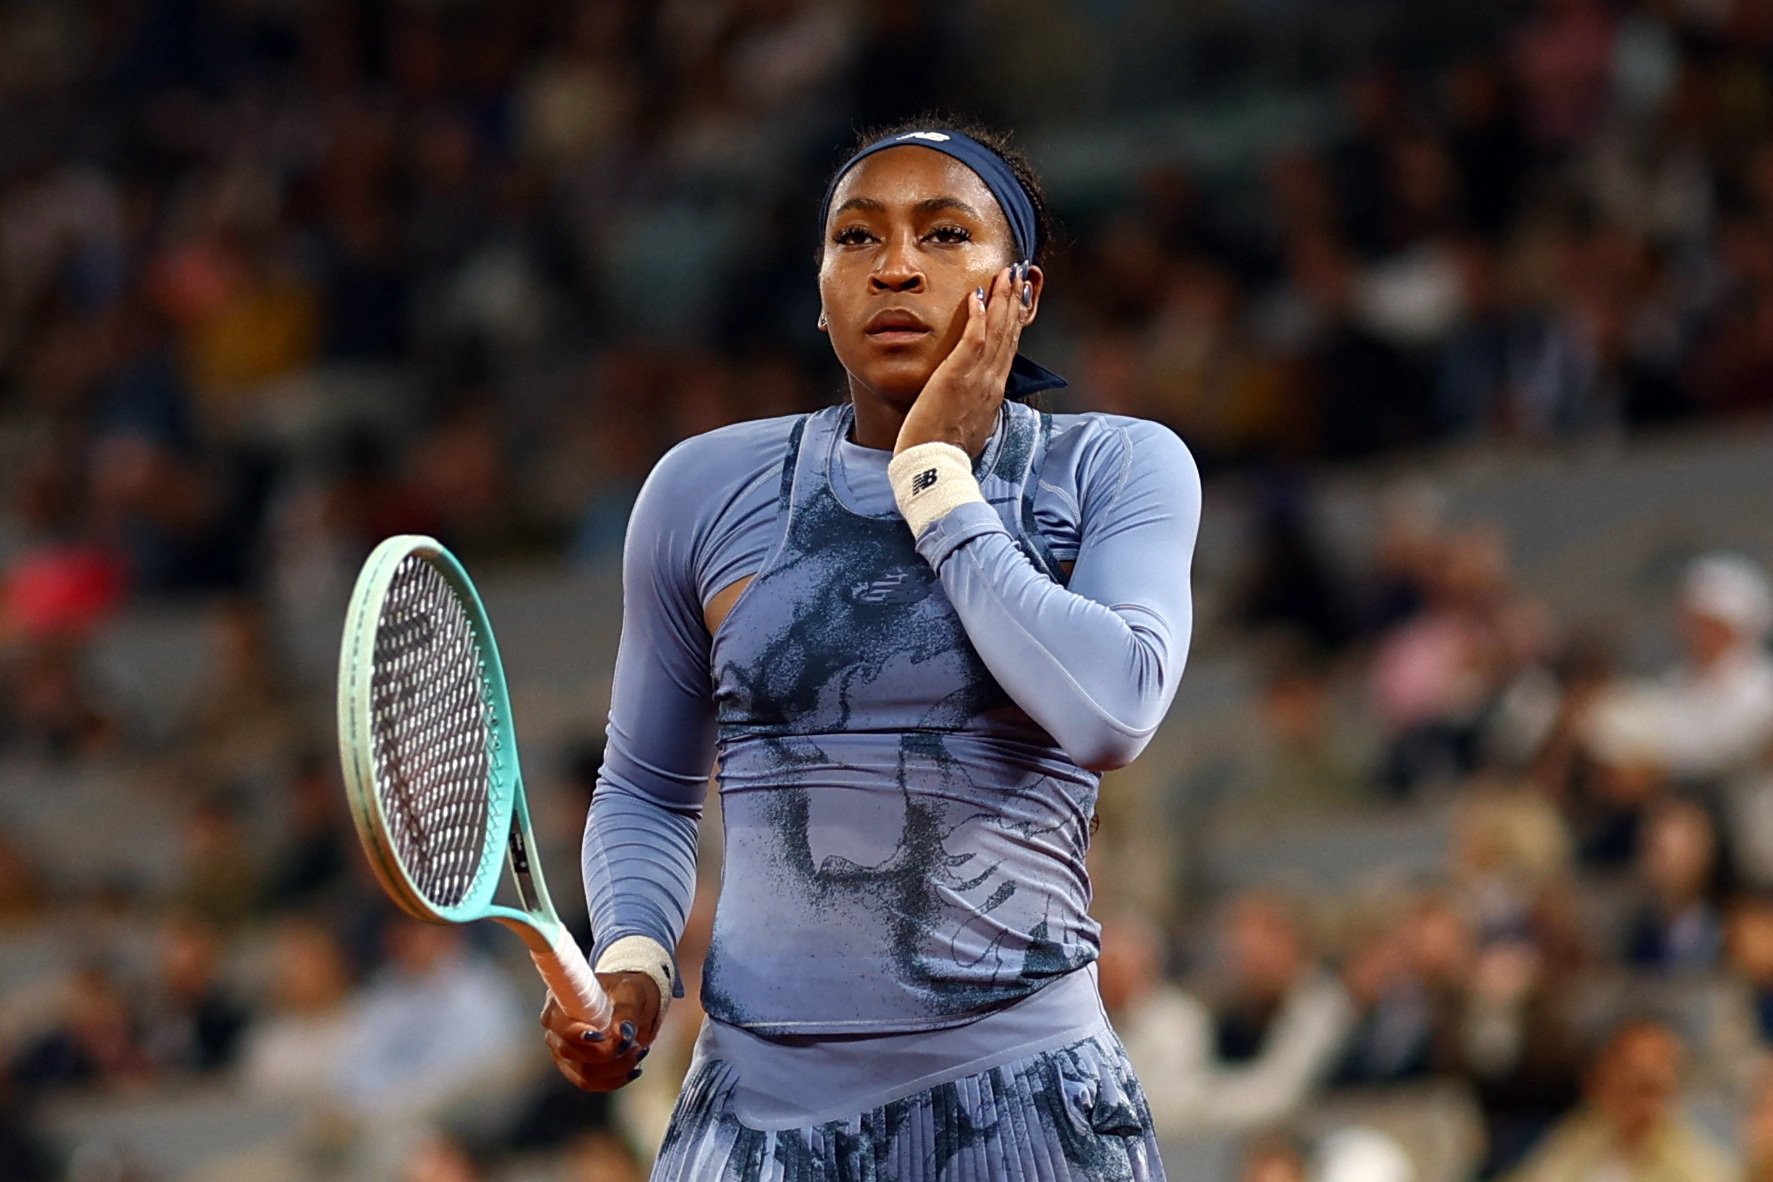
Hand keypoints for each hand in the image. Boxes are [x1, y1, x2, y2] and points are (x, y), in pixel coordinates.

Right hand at [539, 971, 660, 1090]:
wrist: (633, 1003)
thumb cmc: (628, 992)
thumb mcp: (633, 994)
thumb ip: (627, 1013)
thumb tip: (623, 1035)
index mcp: (561, 1001)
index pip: (558, 1023)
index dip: (577, 1034)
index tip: (601, 1036)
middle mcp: (556, 1028)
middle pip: (570, 1052)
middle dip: (607, 1054)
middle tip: (635, 1046)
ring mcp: (563, 1051)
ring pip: (583, 1073)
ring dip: (616, 1068)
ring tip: (639, 1052)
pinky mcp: (574, 1068)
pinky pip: (590, 1083)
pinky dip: (614, 1079)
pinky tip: (632, 1069)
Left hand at [896, 263, 1031, 458]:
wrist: (936, 469)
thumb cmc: (945, 451)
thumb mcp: (969, 425)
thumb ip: (974, 406)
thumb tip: (976, 401)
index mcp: (993, 392)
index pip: (1009, 348)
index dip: (1015, 320)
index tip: (1019, 297)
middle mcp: (991, 382)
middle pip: (1008, 334)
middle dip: (1014, 300)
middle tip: (1019, 272)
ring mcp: (976, 379)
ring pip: (996, 332)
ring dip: (1001, 299)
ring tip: (1005, 273)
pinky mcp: (955, 378)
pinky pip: (972, 340)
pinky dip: (977, 317)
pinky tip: (977, 295)